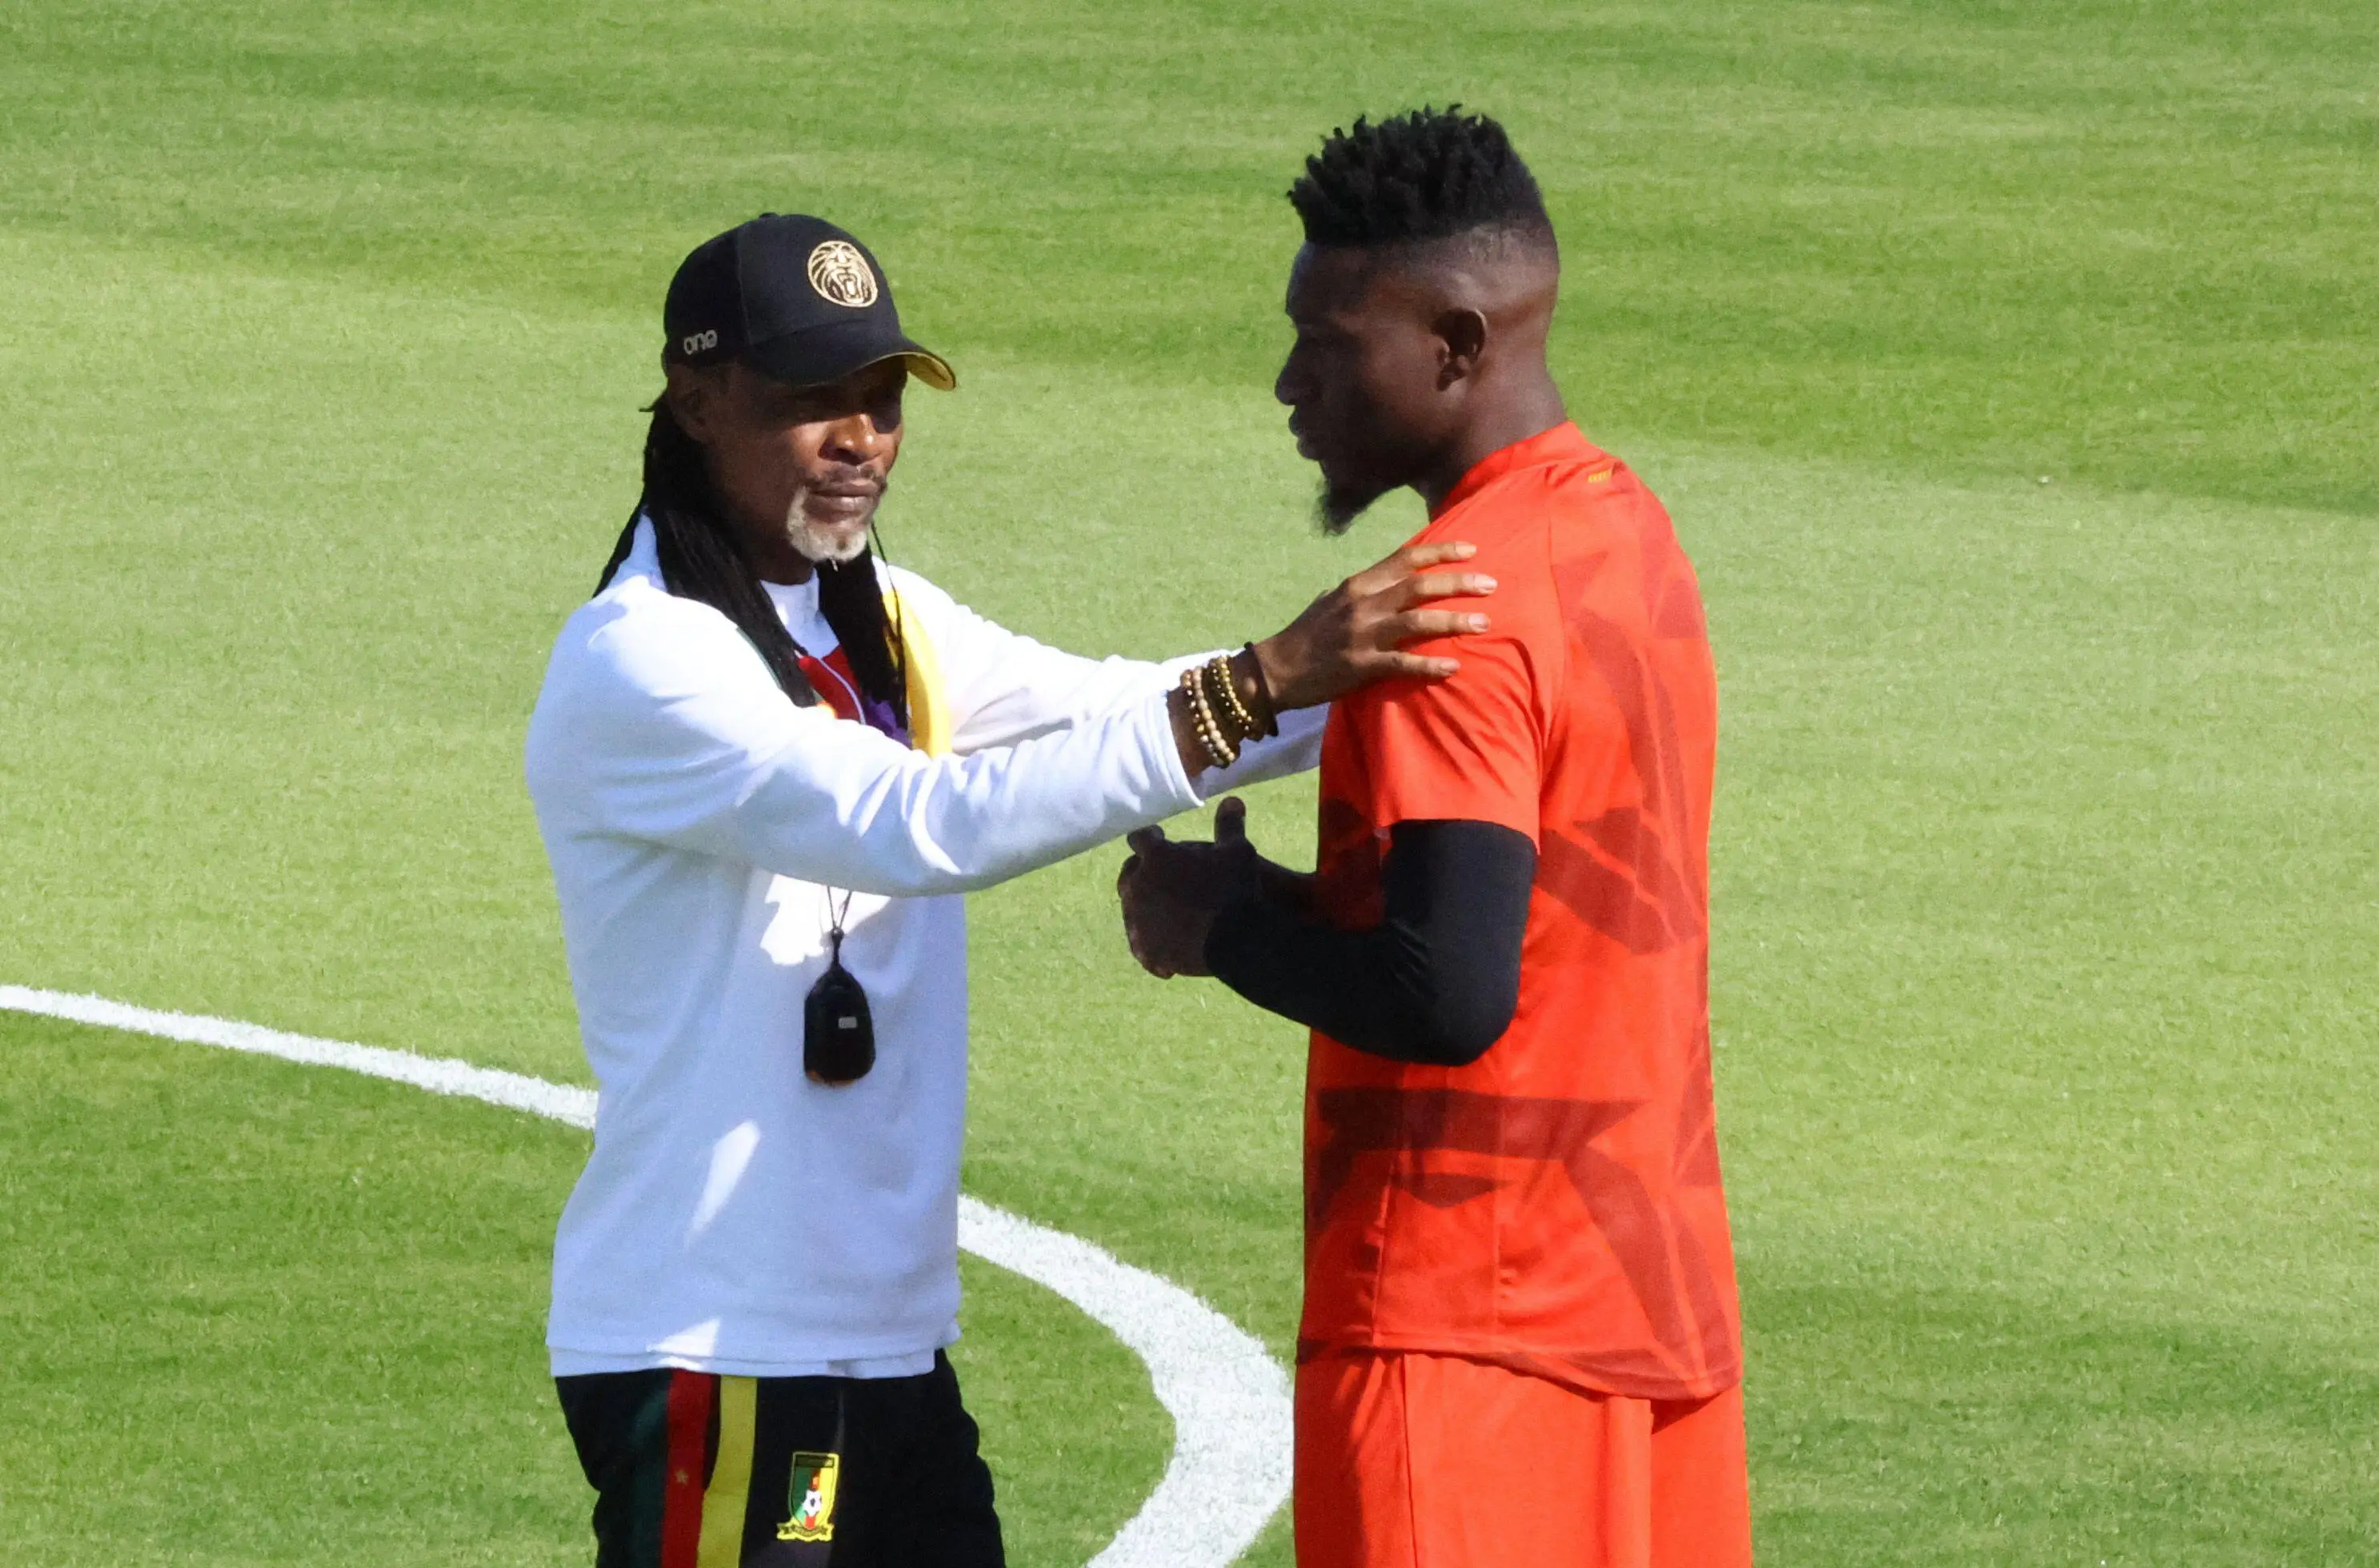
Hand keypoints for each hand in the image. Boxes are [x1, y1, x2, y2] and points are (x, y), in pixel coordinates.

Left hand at [1117, 797, 1259, 977]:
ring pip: (1131, 910)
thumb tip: (1232, 800)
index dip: (1149, 838)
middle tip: (1161, 877)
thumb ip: (1229, 825)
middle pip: (1129, 874)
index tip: (1159, 839)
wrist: (1237, 939)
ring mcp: (1138, 920)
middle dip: (1141, 873)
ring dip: (1144, 908)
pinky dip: (1150, 943)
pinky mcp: (1145, 949)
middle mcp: (1139, 886)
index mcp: (1156, 856)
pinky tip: (1163, 945)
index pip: (1140, 838)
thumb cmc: (1236, 888)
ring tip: (1164, 913)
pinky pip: (1141, 944)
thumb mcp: (1238, 851)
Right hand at [1249, 541, 1496, 710]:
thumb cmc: (1306, 635)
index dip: (1441, 552)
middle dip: (1458, 582)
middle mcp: (1362, 604)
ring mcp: (1362, 635)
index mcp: (1358, 584)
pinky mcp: (1360, 666)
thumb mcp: (1331, 600)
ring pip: (1417, 621)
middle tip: (1490, 584)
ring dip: (1454, 620)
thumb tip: (1384, 582)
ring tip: (1483, 623)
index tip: (1472, 551)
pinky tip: (1453, 667)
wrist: (1276, 669)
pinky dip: (1430, 664)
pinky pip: (1402, 663)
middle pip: (1419, 586)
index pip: (1405, 559)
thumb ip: (1361, 590)